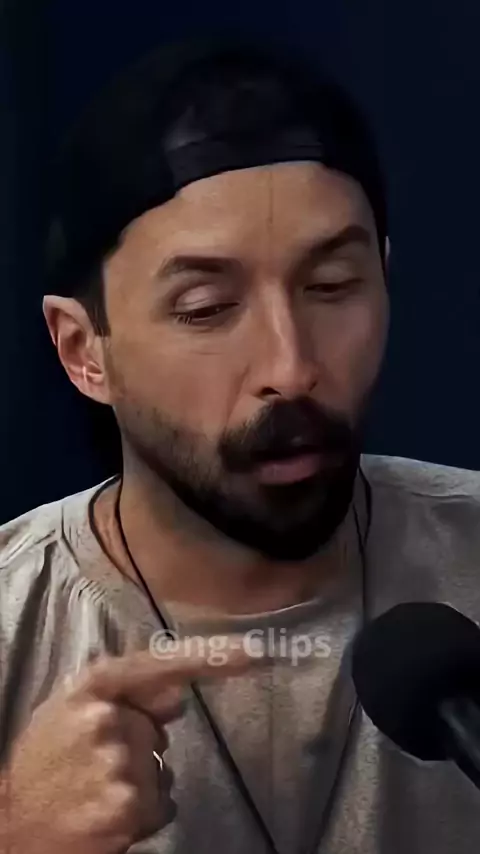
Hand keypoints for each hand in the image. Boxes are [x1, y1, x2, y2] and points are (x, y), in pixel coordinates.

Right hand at [4, 641, 250, 853]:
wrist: (8, 827)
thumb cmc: (41, 763)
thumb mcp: (68, 710)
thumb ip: (123, 694)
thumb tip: (178, 697)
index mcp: (93, 688)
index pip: (162, 664)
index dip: (213, 657)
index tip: (257, 652)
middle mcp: (109, 720)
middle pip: (159, 729)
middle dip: (138, 745)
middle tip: (93, 765)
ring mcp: (120, 766)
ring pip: (162, 769)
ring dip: (138, 783)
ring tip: (93, 792)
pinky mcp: (128, 810)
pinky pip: (161, 805)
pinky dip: (141, 815)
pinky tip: (103, 816)